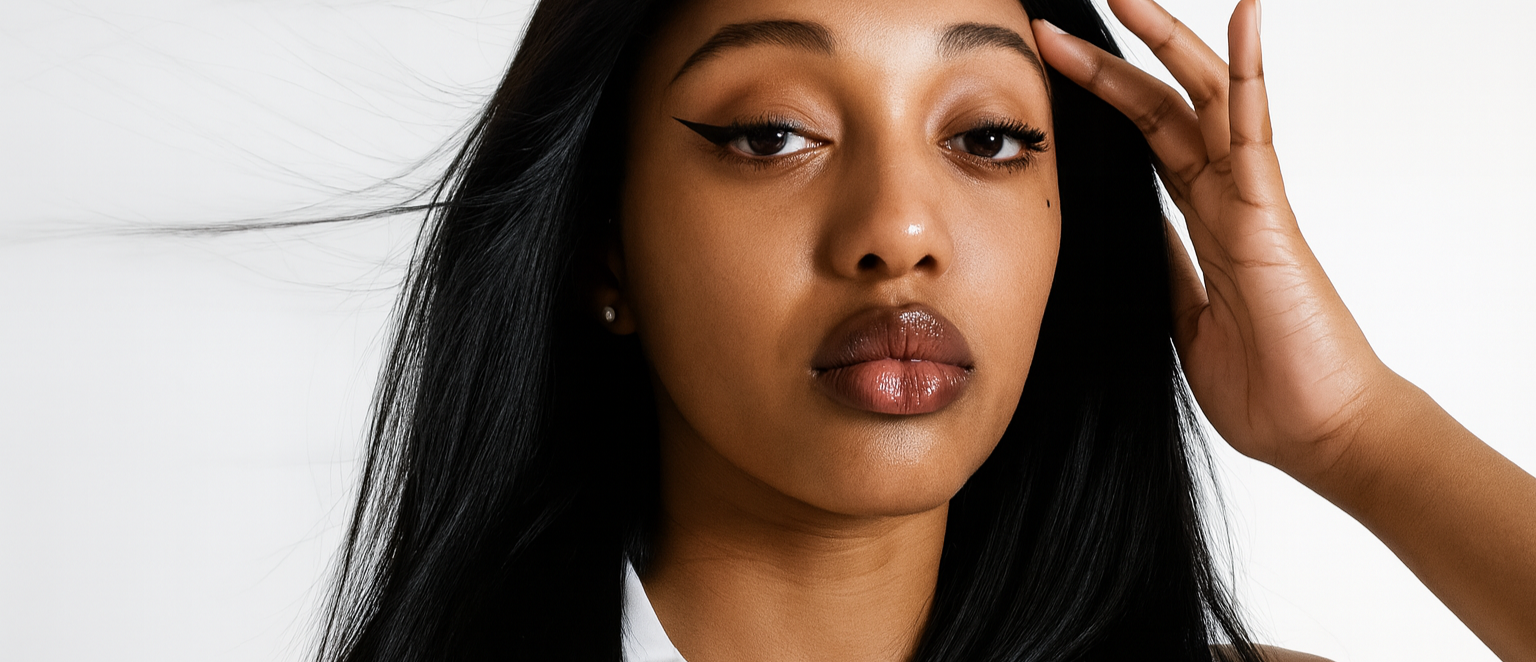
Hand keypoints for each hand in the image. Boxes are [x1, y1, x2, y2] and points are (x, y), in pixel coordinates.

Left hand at [1032, 0, 1392, 478]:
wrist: (1319, 434)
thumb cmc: (1264, 387)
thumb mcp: (1181, 319)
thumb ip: (1162, 270)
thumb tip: (1130, 238)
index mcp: (1203, 223)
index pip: (1148, 139)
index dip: (1105, 97)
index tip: (1051, 66)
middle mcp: (1226, 199)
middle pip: (1167, 106)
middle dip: (1117, 58)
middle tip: (1066, 20)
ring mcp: (1250, 201)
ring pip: (1206, 99)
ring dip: (1167, 43)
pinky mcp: (1269, 216)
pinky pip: (1255, 129)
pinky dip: (1248, 71)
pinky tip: (1243, 14)